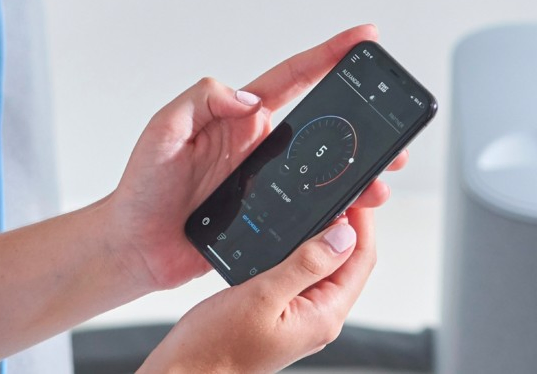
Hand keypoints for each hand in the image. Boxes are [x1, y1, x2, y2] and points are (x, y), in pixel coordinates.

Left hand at [106, 24, 405, 289]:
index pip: (291, 78)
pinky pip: (307, 203)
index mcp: (238, 120)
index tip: (360, 39)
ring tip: (380, 175)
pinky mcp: (265, 211)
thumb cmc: (143, 188)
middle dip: (357, 120)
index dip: (327, 56)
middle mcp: (257, 146)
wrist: (139, 243)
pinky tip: (350, 207)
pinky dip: (333, 203)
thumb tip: (250, 100)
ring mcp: (264, 179)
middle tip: (390, 125)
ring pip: (320, 166)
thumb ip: (202, 101)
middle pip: (318, 124)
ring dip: (354, 167)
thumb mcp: (163, 131)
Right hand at [138, 208, 376, 372]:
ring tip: (317, 208)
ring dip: (324, 238)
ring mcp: (301, 315)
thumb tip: (343, 237)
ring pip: (324, 268)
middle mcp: (317, 317)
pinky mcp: (282, 311)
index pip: (360, 261)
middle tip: (338, 194)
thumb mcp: (263, 295)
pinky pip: (302, 276)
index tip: (357, 195)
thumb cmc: (216, 346)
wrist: (187, 372)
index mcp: (322, 315)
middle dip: (348, 228)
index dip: (362, 225)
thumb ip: (305, 265)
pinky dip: (301, 251)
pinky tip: (289, 236)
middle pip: (348, 264)